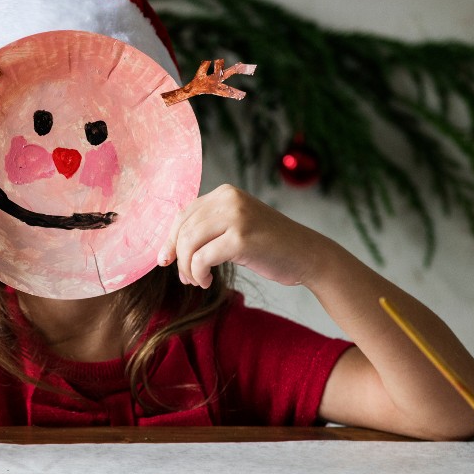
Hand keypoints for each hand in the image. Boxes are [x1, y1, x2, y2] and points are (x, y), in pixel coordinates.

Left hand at [157, 184, 327, 287]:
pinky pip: (202, 258)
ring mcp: (236, 217)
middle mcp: (229, 199)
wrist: (308, 255)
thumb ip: (210, 225)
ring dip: (188, 268)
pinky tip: (207, 281)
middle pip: (183, 229)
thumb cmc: (270, 246)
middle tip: (185, 277)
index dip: (170, 239)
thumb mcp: (237, 225)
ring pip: (189, 243)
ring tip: (197, 281)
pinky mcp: (241, 238)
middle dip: (178, 257)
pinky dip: (199, 273)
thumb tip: (170, 244)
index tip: (165, 260)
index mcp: (225, 193)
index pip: (184, 214)